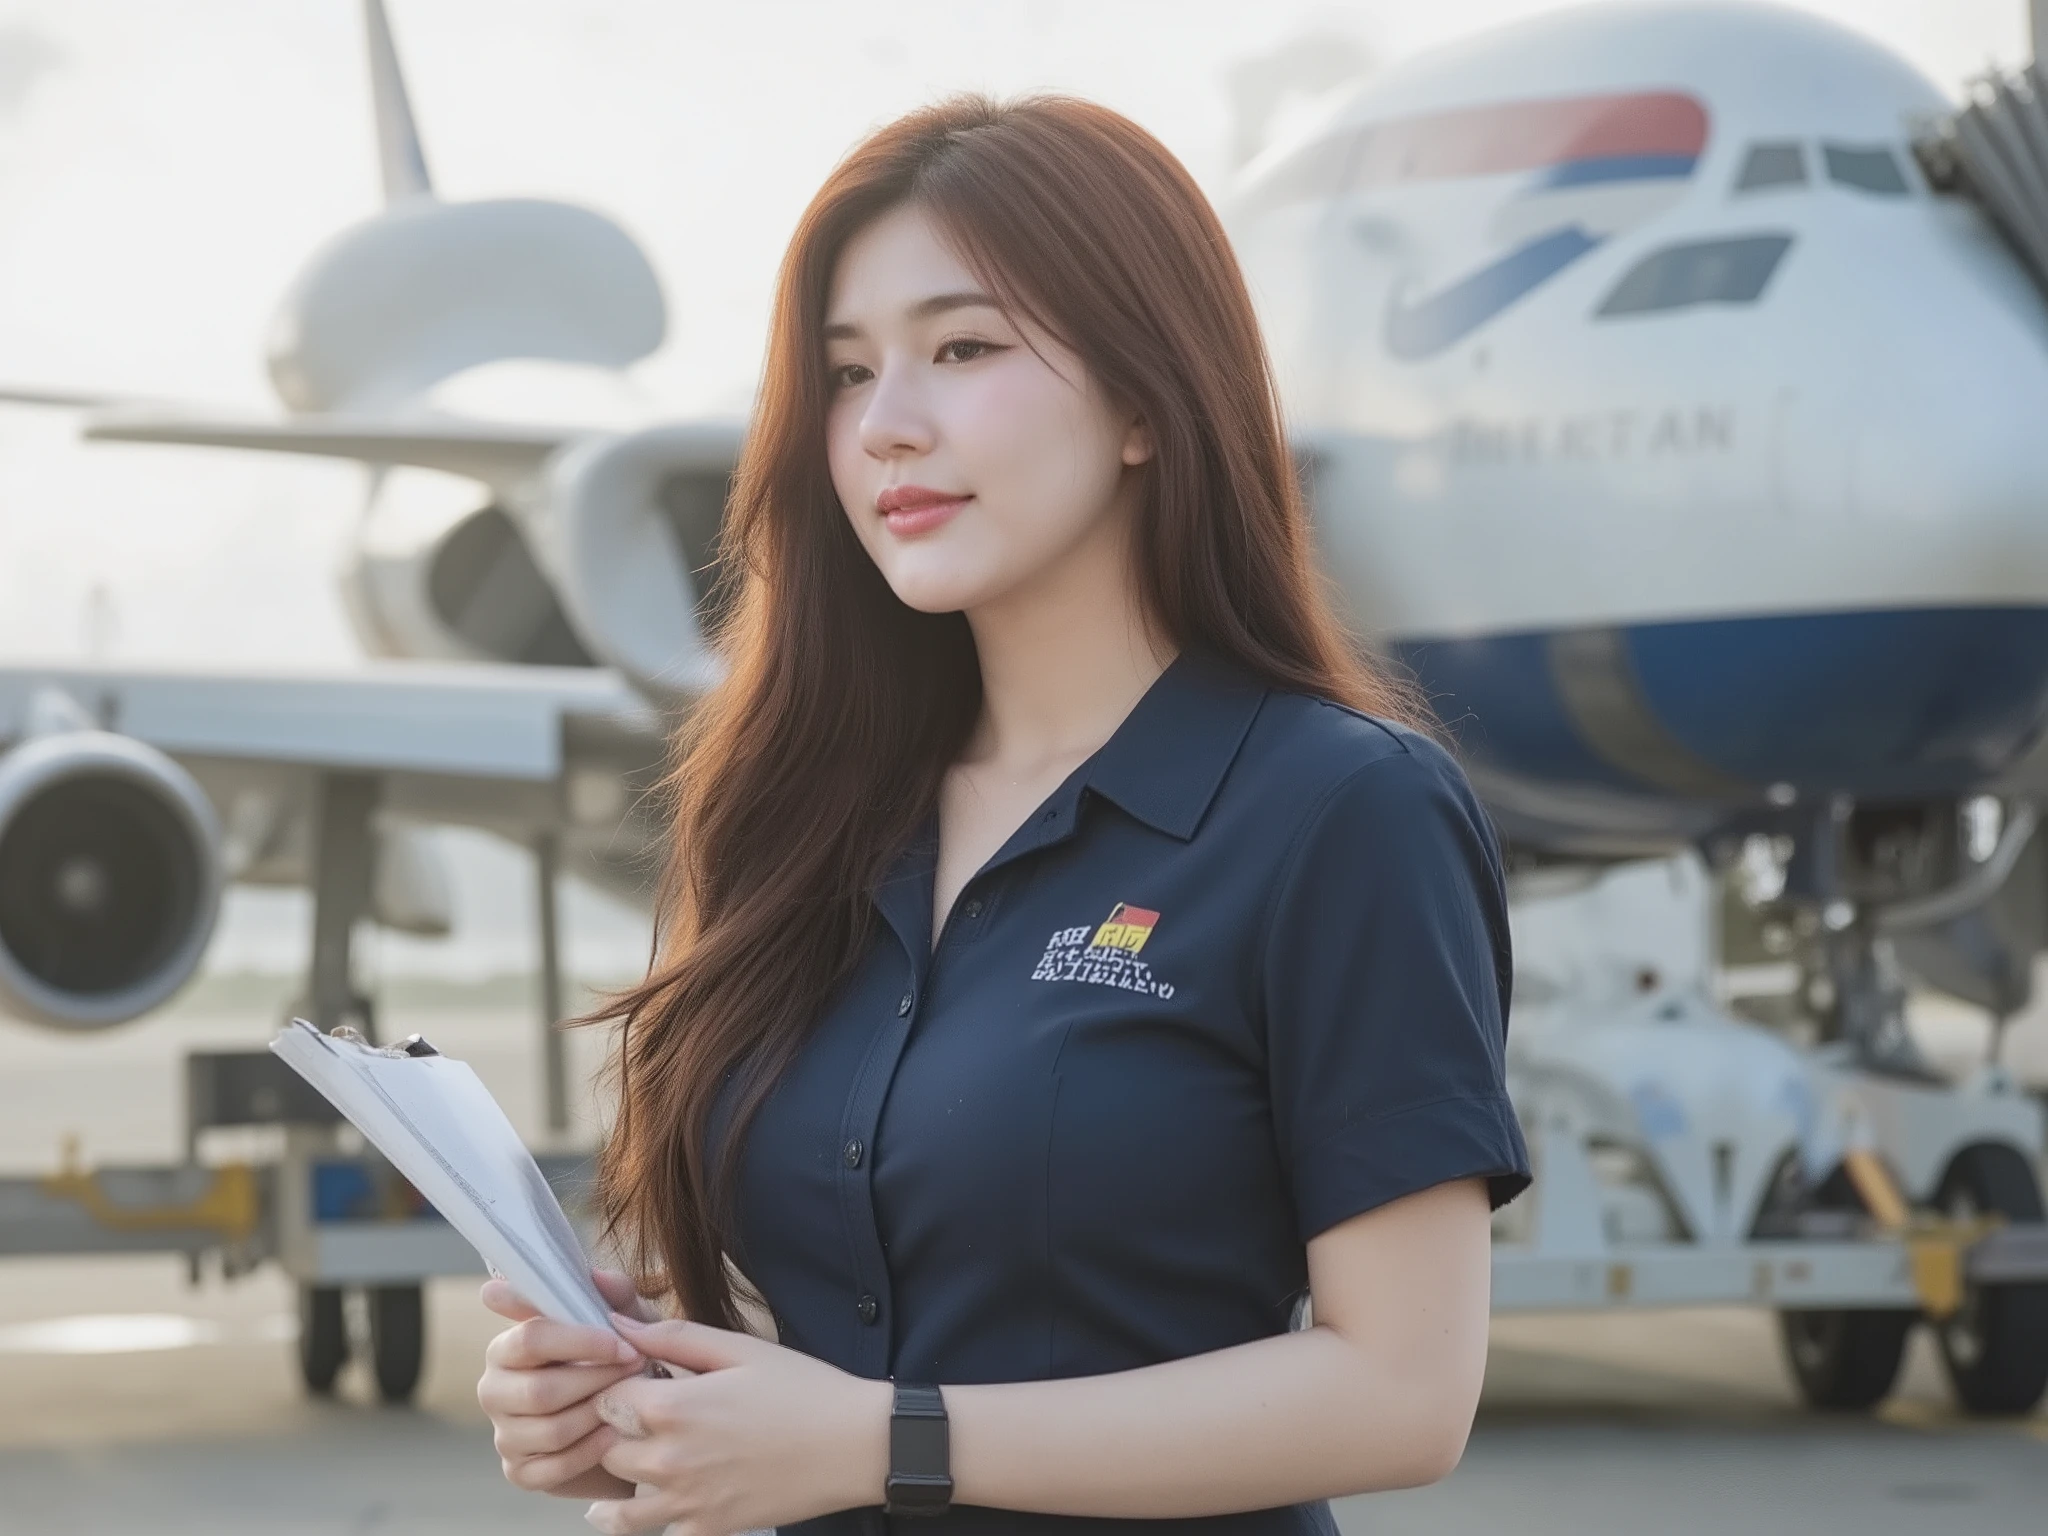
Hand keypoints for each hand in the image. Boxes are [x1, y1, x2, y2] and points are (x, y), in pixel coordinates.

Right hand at [477, 1268, 656, 1499]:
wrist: (625, 1419)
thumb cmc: (617, 1360)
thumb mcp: (624, 1322)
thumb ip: (614, 1294)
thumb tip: (599, 1275)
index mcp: (509, 1346)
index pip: (529, 1339)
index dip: (578, 1342)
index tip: (620, 1343)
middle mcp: (495, 1389)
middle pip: (539, 1391)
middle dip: (596, 1381)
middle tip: (635, 1371)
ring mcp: (505, 1433)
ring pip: (550, 1430)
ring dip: (598, 1415)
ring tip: (629, 1401)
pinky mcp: (520, 1472)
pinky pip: (553, 1468)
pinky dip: (590, 1452)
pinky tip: (614, 1434)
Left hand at [583, 1312, 889, 1535]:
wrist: (854, 1444)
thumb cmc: (803, 1388)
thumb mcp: (740, 1348)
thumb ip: (673, 1336)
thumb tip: (619, 1324)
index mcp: (672, 1407)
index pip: (603, 1398)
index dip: (611, 1385)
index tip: (628, 1380)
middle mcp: (668, 1459)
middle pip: (604, 1450)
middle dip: (614, 1434)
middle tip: (637, 1421)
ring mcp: (687, 1502)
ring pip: (619, 1509)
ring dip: (622, 1487)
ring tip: (637, 1468)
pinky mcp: (710, 1530)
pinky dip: (656, 1524)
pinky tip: (668, 1502)